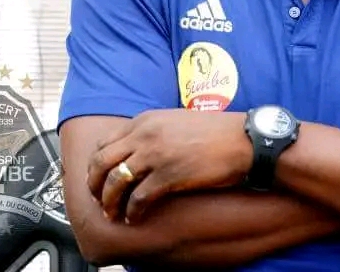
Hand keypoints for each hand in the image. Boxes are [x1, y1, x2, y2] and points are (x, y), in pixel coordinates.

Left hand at [86, 109, 251, 223]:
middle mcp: (146, 134)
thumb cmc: (216, 132)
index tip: (98, 178)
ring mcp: (156, 155)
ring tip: (113, 213)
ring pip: (115, 182)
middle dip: (95, 184)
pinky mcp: (169, 175)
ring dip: (110, 202)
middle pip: (102, 162)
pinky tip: (135, 218)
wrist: (245, 140)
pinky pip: (138, 198)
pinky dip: (132, 212)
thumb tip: (137, 150)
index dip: (96, 165)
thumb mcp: (177, 122)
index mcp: (146, 120)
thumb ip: (154, 131)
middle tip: (99, 199)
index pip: (105, 142)